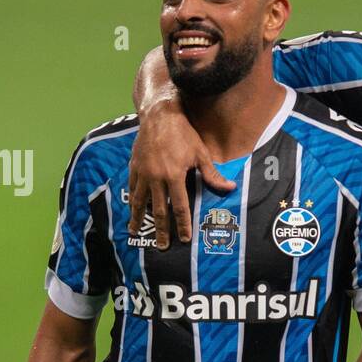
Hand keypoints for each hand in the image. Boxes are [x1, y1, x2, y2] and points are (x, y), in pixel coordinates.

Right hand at [128, 99, 235, 249]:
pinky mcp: (134, 166)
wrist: (159, 115)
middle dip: (160, 230)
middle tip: (162, 246)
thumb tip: (229, 188)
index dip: (182, 224)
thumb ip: (212, 175)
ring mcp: (142, 173)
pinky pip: (132, 188)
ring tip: (134, 232)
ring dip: (137, 219)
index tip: (183, 239)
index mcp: (174, 176)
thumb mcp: (201, 154)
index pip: (179, 207)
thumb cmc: (184, 134)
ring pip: (139, 201)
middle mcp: (156, 178)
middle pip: (158, 210)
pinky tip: (132, 210)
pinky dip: (131, 201)